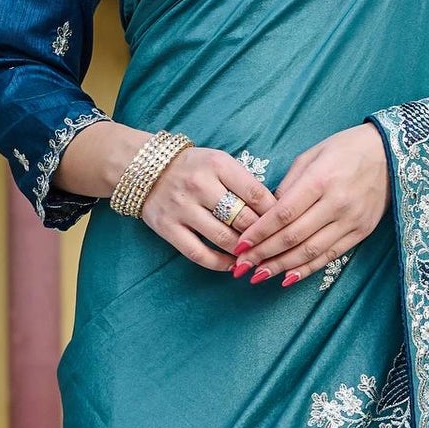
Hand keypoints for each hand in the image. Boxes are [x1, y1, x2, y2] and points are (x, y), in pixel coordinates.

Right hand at [139, 146, 275, 269]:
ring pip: (224, 238)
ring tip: (257, 258)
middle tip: (276, 247)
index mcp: (218, 164)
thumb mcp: (219, 162)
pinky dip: (219, 264)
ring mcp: (182, 207)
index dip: (276, 214)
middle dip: (264, 237)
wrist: (142, 166)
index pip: (256, 194)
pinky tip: (232, 265)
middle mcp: (200, 185)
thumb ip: (244, 183)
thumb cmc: (192, 166)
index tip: (286, 225)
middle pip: (243, 218)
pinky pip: (199, 253)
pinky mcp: (168, 227)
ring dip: (244, 252)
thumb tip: (275, 213)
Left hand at [233, 123, 389, 284]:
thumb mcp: (312, 155)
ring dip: (282, 266)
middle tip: (241, 267)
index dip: (259, 234)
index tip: (240, 246)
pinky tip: (288, 277)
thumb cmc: (345, 149)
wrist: (389, 154)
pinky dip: (307, 269)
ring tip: (259, 276)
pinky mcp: (361, 232)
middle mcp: (337, 203)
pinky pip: (330, 255)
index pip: (283, 214)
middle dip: (264, 254)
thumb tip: (267, 213)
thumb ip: (289, 185)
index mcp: (320, 180)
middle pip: (293, 236)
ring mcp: (351, 220)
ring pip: (310, 251)